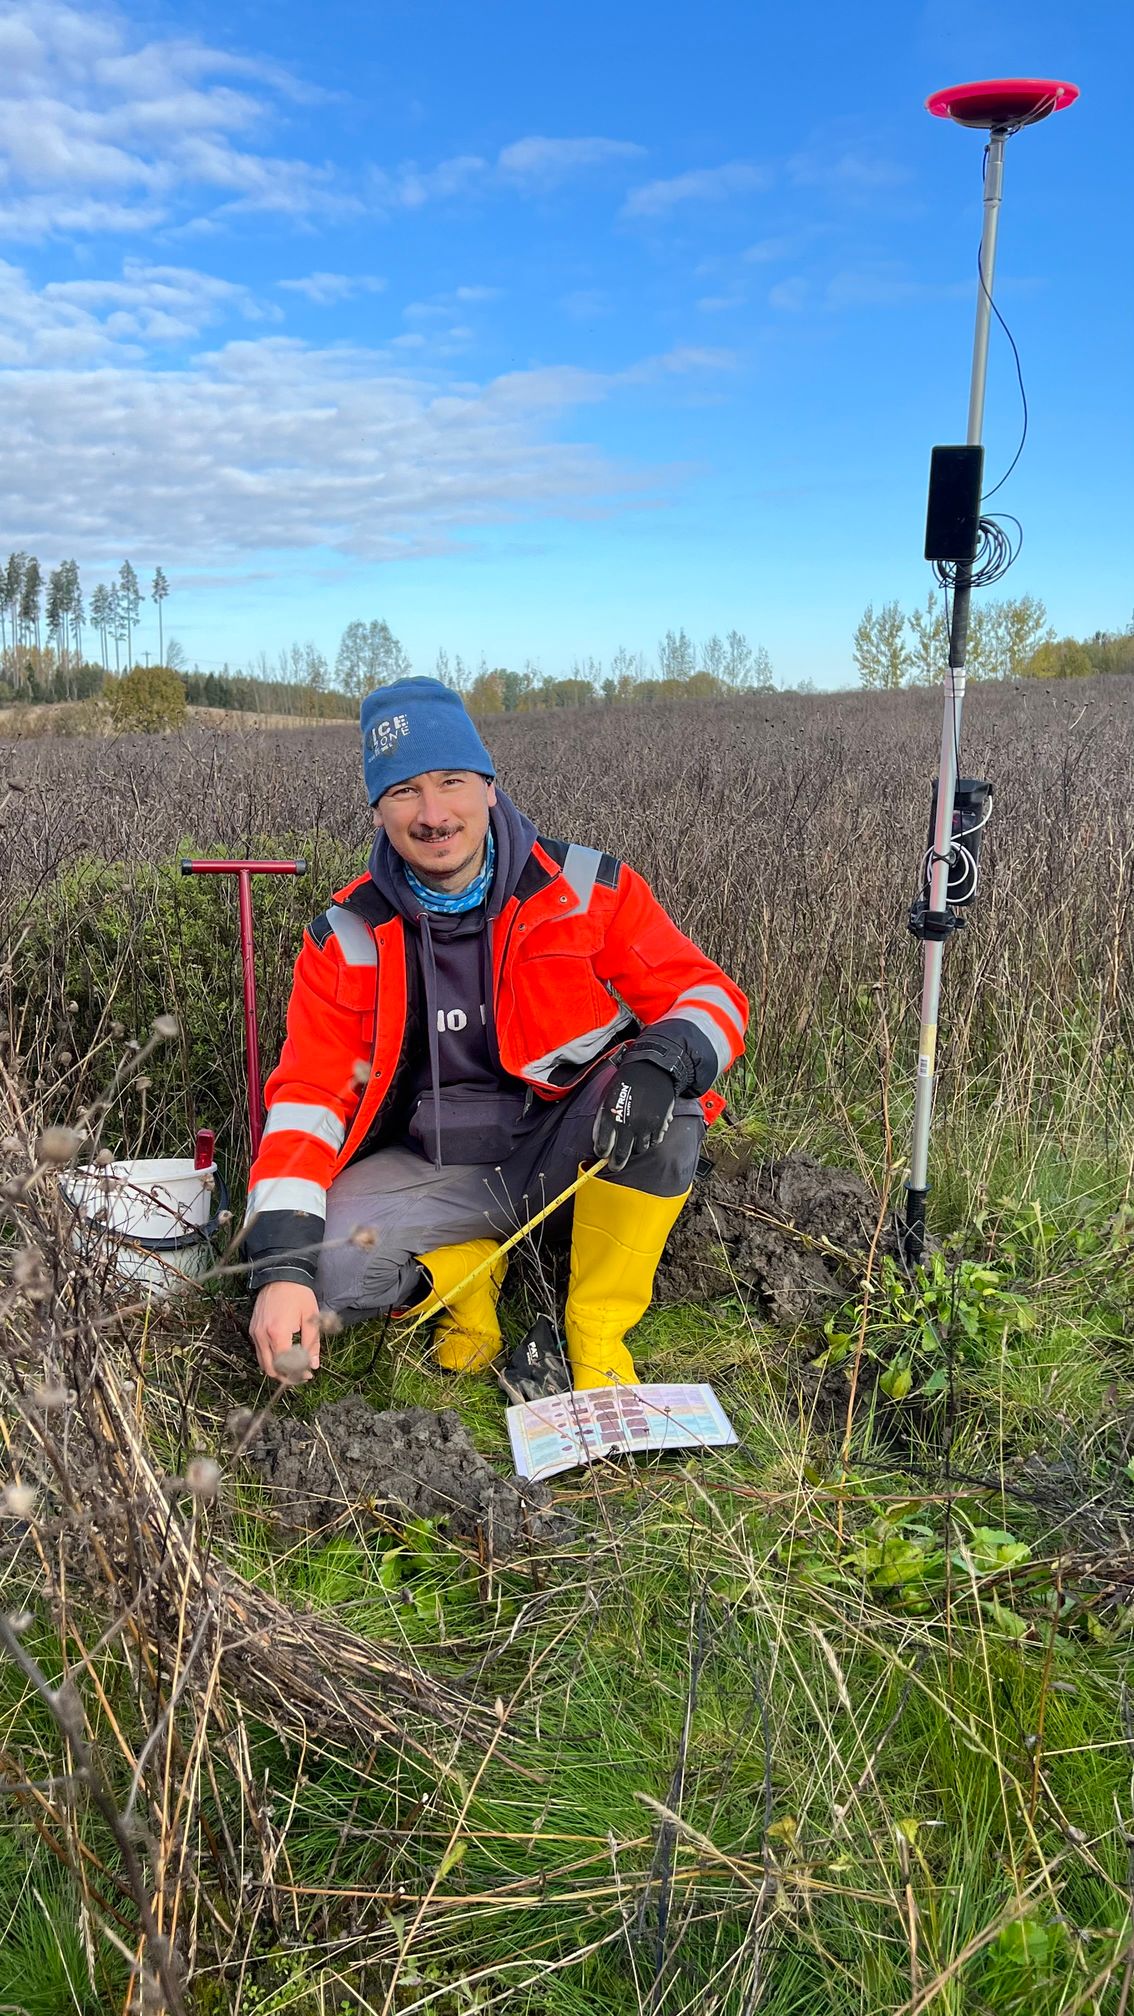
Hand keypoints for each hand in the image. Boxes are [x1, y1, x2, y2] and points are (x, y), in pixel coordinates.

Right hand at [250, 1282, 321, 1381]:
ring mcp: (255, 1333)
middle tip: (300, 1376)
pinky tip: (283, 1356)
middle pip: (270, 1369)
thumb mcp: (311, 1318)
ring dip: (277, 1370)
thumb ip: (312, 1344)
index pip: (284, 1365)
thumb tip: (313, 1365)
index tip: (308, 1375)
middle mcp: (263, 1335)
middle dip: (286, 1377)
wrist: (281, 1275)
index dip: (297, 1374)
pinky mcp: (253, 1329)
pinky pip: (259, 1352)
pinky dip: (270, 1359)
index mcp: (278, 1333)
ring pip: (263, 1363)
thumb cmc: (298, 1294)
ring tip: (293, 1369)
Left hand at [592, 1058, 676, 1172]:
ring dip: (634, 1149)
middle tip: (615, 1165)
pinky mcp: (659, 1125)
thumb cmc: (627, 1081)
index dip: (602, 1153)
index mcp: (611, 1116)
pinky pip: (653, 1142)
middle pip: (621, 1154)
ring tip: (631, 1143)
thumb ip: (602, 1120)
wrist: (652, 1070)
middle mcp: (628, 1124)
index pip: (603, 1146)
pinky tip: (645, 1134)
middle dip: (616, 1163)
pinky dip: (648, 1141)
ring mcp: (645, 1126)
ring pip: (638, 1150)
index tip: (602, 1154)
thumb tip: (599, 1140)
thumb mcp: (608, 1097)